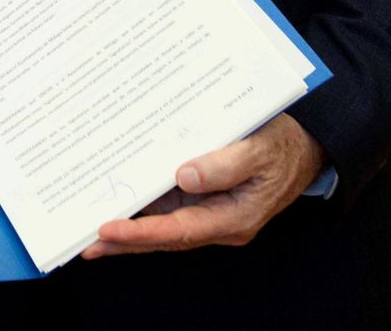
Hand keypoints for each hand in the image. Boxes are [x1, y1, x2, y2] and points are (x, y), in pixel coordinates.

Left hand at [81, 113, 324, 257]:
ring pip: (163, 223)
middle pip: (164, 235)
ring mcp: (210, 210)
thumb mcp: (260, 149)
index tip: (107, 230)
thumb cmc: (283, 146)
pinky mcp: (204, 196)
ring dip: (129, 225)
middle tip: (85, 243)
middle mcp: (218, 220)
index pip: (179, 231)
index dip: (141, 233)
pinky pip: (169, 206)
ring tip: (88, 225)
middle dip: (124, 240)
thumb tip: (185, 176)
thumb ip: (225, 164)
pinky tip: (118, 196)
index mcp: (233, 217)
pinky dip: (144, 205)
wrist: (306, 146)